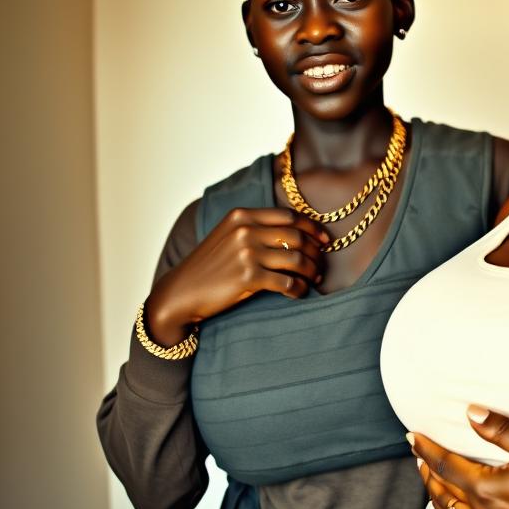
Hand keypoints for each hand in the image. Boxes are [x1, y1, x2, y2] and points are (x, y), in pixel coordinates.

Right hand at [145, 207, 328, 343]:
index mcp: (242, 216)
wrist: (182, 291)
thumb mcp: (229, 236)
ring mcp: (246, 253)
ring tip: (314, 279)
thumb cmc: (210, 266)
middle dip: (316, 252)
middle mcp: (245, 230)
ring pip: (297, 259)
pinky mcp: (248, 277)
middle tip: (321, 265)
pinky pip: (287, 282)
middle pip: (297, 236)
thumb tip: (297, 233)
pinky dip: (299, 288)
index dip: (313, 227)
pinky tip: (299, 292)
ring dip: (311, 270)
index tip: (325, 240)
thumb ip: (255, 228)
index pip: (289, 216)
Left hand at [408, 405, 508, 508]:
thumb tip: (470, 412)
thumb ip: (499, 429)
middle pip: (444, 492)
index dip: (427, 450)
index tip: (411, 437)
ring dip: (440, 499)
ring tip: (433, 486)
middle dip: (428, 473)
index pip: (445, 465)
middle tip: (419, 457)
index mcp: (485, 486)